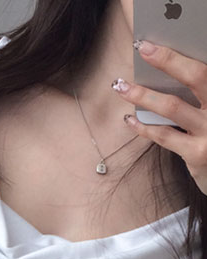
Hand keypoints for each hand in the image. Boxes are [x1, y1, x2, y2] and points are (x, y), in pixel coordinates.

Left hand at [113, 40, 206, 194]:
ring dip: (143, 95)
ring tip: (121, 87)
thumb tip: (168, 72)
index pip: (206, 67)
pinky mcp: (197, 154)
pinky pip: (164, 136)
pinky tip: (130, 119)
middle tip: (143, 49)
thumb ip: (199, 95)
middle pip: (197, 77)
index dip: (178, 55)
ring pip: (173, 107)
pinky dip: (144, 126)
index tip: (153, 44)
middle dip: (168, 61)